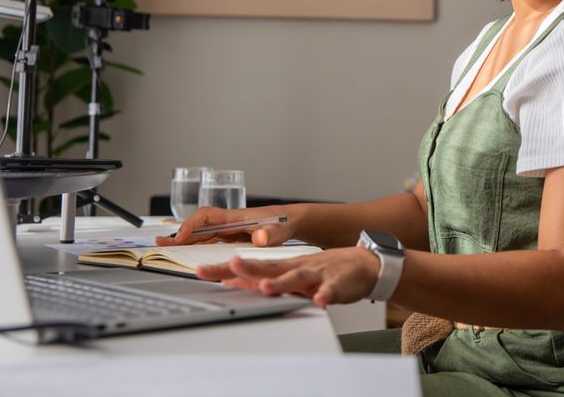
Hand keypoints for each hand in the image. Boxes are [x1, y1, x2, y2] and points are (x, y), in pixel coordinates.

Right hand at [155, 205, 294, 246]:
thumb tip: (261, 238)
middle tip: (160, 242)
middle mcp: (228, 221)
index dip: (192, 225)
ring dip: (184, 239)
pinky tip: (185, 250)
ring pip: (201, 232)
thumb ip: (272, 234)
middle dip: (180, 233)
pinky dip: (195, 244)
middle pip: (198, 224)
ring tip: (164, 246)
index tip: (180, 237)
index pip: (207, 216)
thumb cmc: (284, 223)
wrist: (291, 220)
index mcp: (236, 217)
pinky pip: (208, 239)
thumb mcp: (281, 230)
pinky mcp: (230, 236)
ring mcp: (228, 228)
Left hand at [196, 247, 380, 307]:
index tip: (201, 271)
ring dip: (282, 283)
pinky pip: (331, 290)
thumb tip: (231, 280)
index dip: (225, 269)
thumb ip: (264, 278)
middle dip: (248, 268)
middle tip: (229, 266)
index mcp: (283, 266)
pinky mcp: (337, 283)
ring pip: (297, 277)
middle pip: (269, 268)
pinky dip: (325, 294)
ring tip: (267, 287)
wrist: (362, 264)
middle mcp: (296, 268)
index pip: (250, 267)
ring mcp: (317, 274)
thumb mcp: (290, 272)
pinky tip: (320, 300)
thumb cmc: (323, 270)